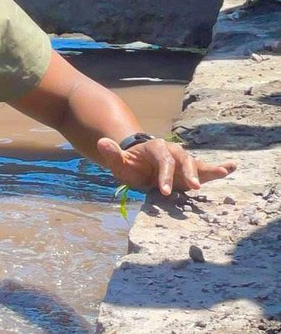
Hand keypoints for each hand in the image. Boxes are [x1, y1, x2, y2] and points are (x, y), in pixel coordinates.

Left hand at [95, 136, 235, 196]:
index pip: (162, 160)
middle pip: (183, 160)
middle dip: (188, 173)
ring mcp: (183, 160)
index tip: (163, 191)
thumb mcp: (119, 163)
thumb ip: (113, 154)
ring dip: (209, 169)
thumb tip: (102, 142)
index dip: (164, 174)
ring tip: (224, 171)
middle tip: (193, 187)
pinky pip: (206, 169)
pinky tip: (231, 168)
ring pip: (196, 163)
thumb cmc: (129, 165)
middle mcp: (173, 151)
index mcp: (155, 147)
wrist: (139, 164)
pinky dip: (218, 168)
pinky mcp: (190, 170)